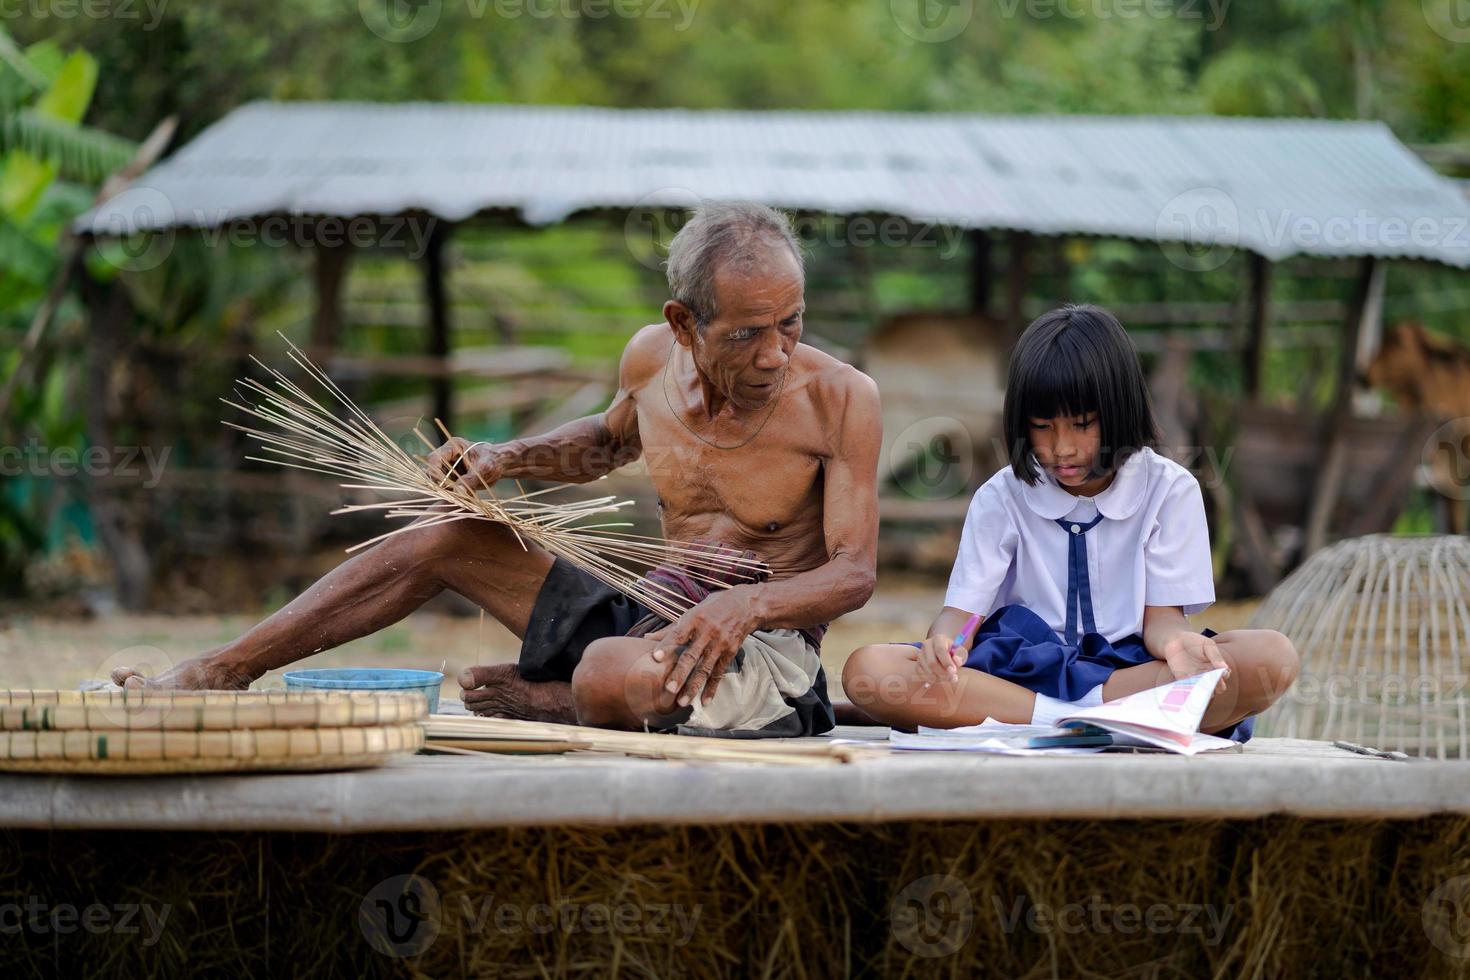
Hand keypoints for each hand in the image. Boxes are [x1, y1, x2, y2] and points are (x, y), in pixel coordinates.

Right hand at [425, 437, 502, 489]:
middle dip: (439, 483)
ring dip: (445, 489)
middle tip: (451, 493)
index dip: (434, 471)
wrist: (499, 464)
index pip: (434, 458)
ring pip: (437, 480)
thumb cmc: (493, 461)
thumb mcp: (484, 469)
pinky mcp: (450, 477)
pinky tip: (463, 495)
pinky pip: (445, 487)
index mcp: (453, 447)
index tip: (440, 485)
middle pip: (433, 470)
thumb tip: (457, 492)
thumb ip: (471, 480)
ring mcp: (447, 467)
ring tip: (461, 494)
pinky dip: (451, 493)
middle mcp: (447, 456)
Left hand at [648, 587, 758, 708]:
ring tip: (683, 702)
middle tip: (669, 689)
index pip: (678, 634)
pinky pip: (719, 673)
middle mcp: (708, 632)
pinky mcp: (730, 652)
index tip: (655, 658)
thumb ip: (671, 629)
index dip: (666, 646)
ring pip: (705, 668)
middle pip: (692, 655)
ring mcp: (720, 643)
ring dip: (694, 686)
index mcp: (695, 619)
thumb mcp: (693, 612)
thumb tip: (647, 638)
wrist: (746, 605)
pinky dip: (712, 688)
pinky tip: (705, 701)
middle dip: (680, 673)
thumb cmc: (713, 608)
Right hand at [909, 634, 966, 688]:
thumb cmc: (953, 653)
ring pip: (926, 670)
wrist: (944, 653)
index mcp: (938, 639)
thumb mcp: (960, 652)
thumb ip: (960, 656)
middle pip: (931, 662)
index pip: (940, 650)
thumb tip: (956, 661)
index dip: (947, 662)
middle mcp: (927, 645)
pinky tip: (939, 679)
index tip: (954, 671)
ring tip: (947, 678)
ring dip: (938, 677)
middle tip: (952, 678)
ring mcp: (920, 654)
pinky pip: (922, 674)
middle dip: (943, 672)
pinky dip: (931, 679)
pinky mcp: (917, 663)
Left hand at [1160, 632, 1229, 691]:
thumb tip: (1225, 668)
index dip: (1224, 676)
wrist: (1175, 641)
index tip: (1221, 672)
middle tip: (1211, 681)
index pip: (1224, 676)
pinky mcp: (1183, 680)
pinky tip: (1189, 686)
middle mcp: (1207, 675)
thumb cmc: (1194, 642)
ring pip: (1203, 691)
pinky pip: (1189, 689)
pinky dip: (1190, 690)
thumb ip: (1215, 655)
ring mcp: (1195, 679)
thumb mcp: (1207, 645)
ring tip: (1200, 685)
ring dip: (1203, 690)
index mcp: (1216, 667)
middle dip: (1216, 687)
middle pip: (1217, 687)